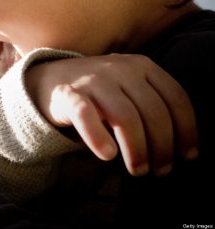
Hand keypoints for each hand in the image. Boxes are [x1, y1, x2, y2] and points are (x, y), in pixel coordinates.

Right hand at [25, 54, 197, 176]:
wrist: (49, 80)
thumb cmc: (100, 93)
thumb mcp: (130, 88)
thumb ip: (153, 105)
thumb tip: (182, 149)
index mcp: (142, 65)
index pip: (176, 99)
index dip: (187, 131)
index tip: (187, 156)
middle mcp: (120, 68)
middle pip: (153, 112)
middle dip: (162, 147)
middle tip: (160, 170)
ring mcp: (93, 79)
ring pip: (125, 117)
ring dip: (137, 149)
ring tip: (137, 169)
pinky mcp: (68, 93)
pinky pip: (86, 116)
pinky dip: (99, 138)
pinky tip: (107, 155)